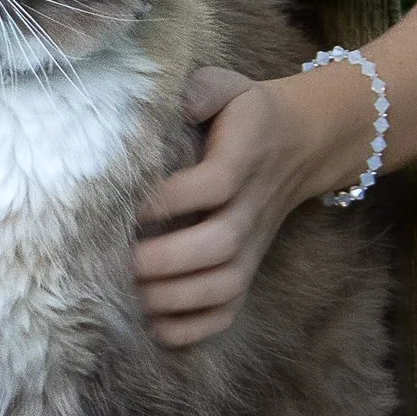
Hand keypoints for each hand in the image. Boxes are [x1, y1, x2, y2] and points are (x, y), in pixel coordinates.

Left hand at [132, 66, 322, 348]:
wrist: (302, 141)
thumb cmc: (245, 112)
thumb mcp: (227, 86)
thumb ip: (199, 89)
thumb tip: (171, 101)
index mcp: (243, 160)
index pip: (212, 184)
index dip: (169, 197)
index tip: (124, 202)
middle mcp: (251, 208)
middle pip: (219, 245)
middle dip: (165, 259)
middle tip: (114, 261)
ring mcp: (253, 245)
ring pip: (225, 286)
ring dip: (175, 299)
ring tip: (126, 297)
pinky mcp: (250, 269)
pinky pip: (230, 311)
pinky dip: (195, 329)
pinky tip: (155, 329)